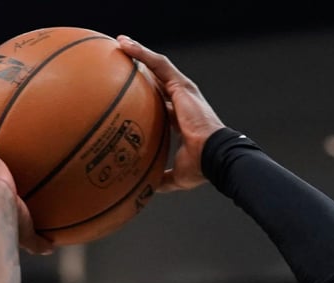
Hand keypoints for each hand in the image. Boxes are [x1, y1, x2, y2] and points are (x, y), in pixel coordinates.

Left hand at [116, 35, 225, 191]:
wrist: (214, 157)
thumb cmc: (200, 167)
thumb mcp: (176, 176)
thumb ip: (162, 178)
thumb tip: (147, 188)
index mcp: (182, 118)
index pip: (163, 102)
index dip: (148, 95)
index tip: (131, 93)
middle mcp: (183, 101)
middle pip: (158, 79)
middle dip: (142, 68)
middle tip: (122, 61)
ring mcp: (183, 91)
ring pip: (157, 65)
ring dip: (138, 53)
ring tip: (120, 43)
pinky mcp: (182, 86)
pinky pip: (158, 64)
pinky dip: (142, 53)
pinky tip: (125, 46)